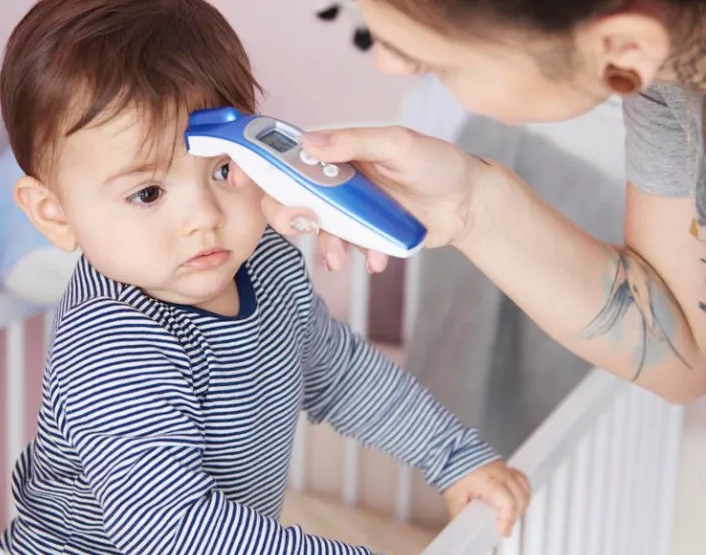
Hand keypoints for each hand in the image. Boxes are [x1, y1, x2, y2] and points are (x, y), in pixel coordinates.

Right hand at [233, 125, 501, 272]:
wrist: (467, 204)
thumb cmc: (437, 164)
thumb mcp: (399, 144)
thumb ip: (354, 142)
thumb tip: (308, 143)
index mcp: (336, 151)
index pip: (285, 153)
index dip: (256, 164)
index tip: (238, 179)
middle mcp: (335, 179)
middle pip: (289, 197)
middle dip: (289, 216)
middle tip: (307, 224)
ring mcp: (347, 209)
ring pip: (315, 231)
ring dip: (324, 247)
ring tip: (344, 260)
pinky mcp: (363, 234)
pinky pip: (346, 250)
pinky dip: (358, 257)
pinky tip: (379, 260)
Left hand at [442, 460, 531, 536]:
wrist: (453, 452)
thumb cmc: (453, 473)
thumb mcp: (455, 499)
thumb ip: (461, 516)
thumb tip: (465, 531)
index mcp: (489, 482)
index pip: (508, 502)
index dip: (508, 520)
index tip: (503, 531)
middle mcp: (501, 475)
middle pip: (520, 498)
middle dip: (514, 516)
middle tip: (504, 526)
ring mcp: (506, 470)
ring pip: (524, 489)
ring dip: (521, 505)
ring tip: (510, 516)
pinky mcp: (507, 468)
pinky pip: (523, 480)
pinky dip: (523, 492)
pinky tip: (517, 502)